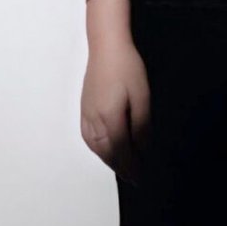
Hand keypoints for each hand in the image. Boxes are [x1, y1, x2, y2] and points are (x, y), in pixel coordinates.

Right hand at [80, 32, 149, 180]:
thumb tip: (143, 149)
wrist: (106, 47)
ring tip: (121, 167)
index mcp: (110, 118)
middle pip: (106, 152)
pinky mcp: (84, 109)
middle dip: (120, 167)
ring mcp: (86, 115)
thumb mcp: (142, 98)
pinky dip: (97, 149)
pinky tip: (105, 149)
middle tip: (134, 178)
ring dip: (108, 160)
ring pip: (96, 147)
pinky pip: (88, 137)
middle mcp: (94, 120)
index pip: (122, 151)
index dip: (132, 166)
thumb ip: (142, 126)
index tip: (141, 178)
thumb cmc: (127, 68)